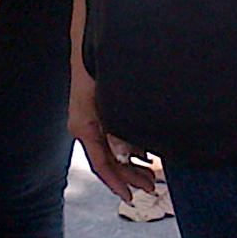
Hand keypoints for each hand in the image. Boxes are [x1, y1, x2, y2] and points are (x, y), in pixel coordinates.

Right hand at [70, 65, 155, 200]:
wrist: (90, 40)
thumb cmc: (99, 67)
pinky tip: (147, 153)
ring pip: (112, 150)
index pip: (100, 164)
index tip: (131, 197)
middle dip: (130, 176)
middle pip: (108, 161)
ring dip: (132, 164)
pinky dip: (130, 147)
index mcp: (84, 127)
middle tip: (152, 187)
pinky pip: (113, 138)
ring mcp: (91, 120)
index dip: (116, 183)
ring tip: (152, 174)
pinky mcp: (98, 112)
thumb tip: (126, 155)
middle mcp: (85, 126)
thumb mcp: (109, 102)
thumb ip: (117, 130)